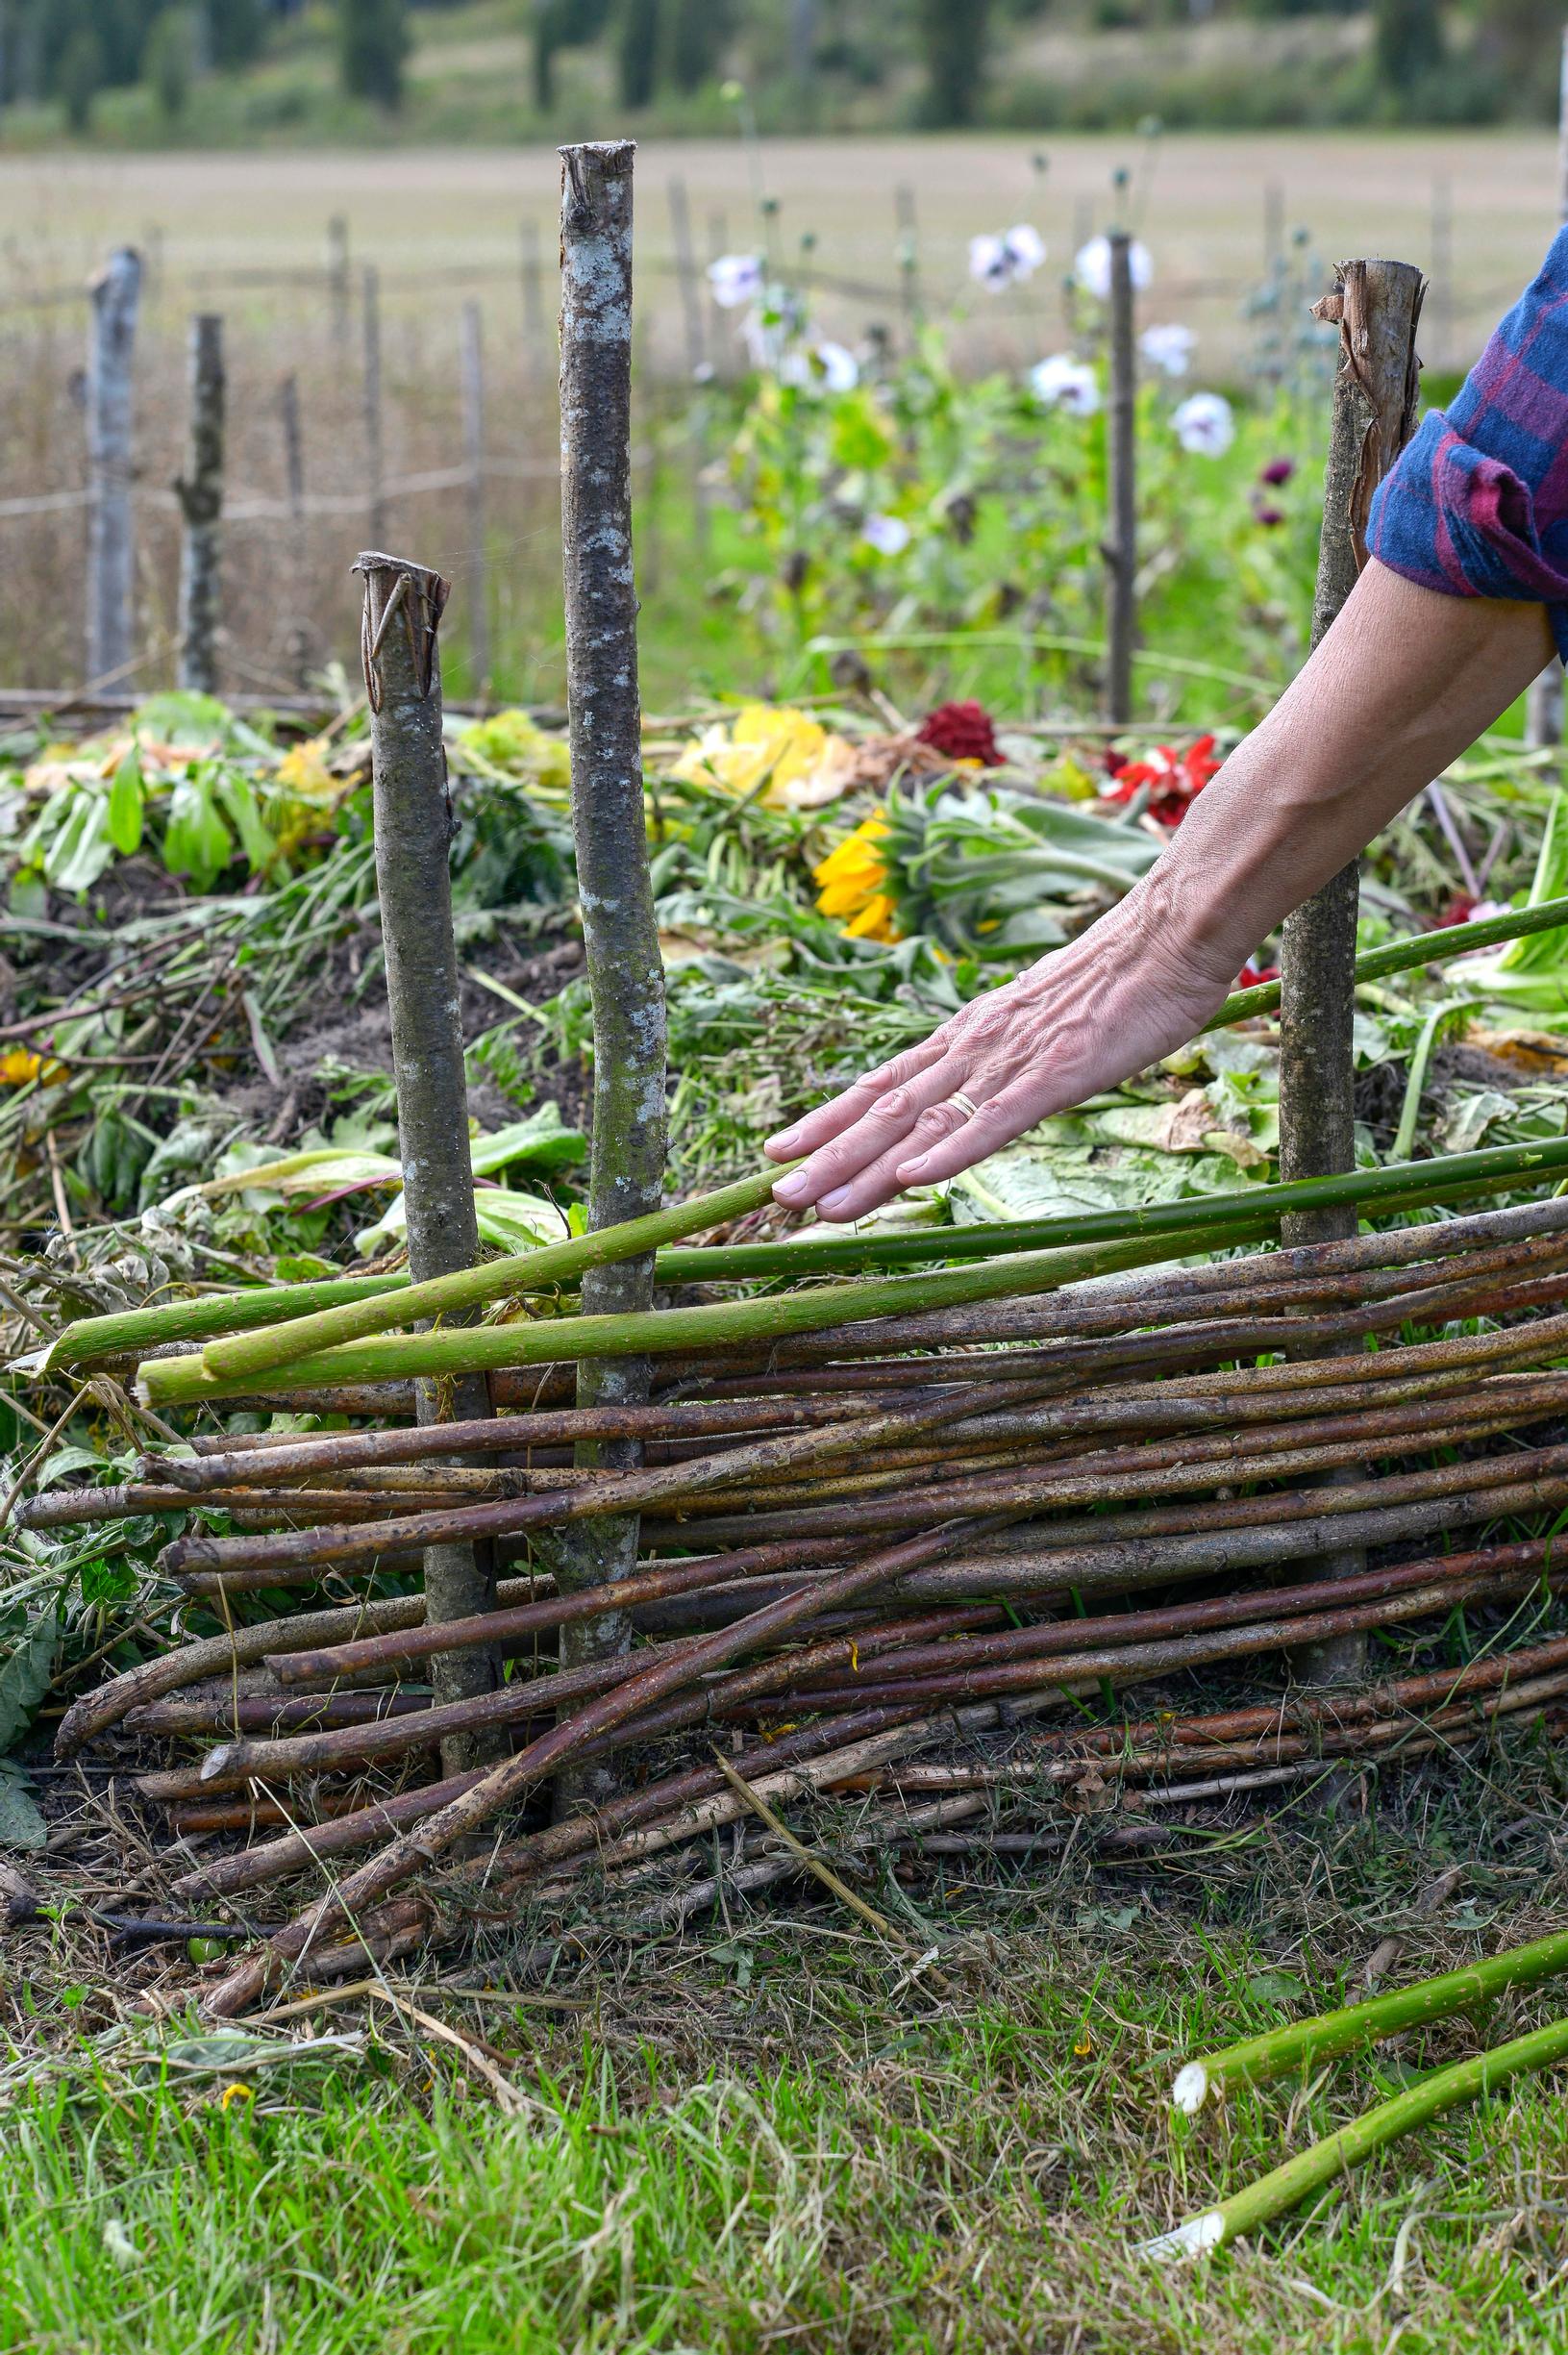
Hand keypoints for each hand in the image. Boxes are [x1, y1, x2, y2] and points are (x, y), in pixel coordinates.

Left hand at [764, 894, 1233, 1221]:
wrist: (1167, 935)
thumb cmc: (1116, 981)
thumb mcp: (1041, 1022)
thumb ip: (1004, 1054)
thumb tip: (980, 1081)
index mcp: (968, 1037)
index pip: (882, 1084)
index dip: (828, 1120)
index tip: (781, 1151)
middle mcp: (971, 1048)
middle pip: (884, 1110)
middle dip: (826, 1156)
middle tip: (774, 1196)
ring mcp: (1008, 1063)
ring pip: (921, 1123)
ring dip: (865, 1167)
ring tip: (815, 1204)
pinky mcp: (1052, 1076)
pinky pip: (992, 1122)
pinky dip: (948, 1151)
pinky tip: (911, 1179)